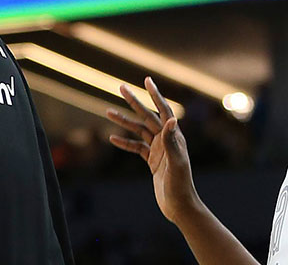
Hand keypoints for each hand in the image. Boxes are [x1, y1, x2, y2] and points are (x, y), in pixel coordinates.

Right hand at [106, 77, 198, 223]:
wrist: (179, 206)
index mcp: (174, 136)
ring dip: (124, 121)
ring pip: (139, 131)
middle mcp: (166, 140)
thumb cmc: (181, 185)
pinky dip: (124, 142)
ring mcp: (158, 150)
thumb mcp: (176, 163)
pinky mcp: (152, 161)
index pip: (164, 110)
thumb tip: (172, 119)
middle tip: (120, 87)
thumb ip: (172, 141)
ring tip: (107, 111)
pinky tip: (112, 138)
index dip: (155, 95)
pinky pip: (136, 148)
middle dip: (134, 101)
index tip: (147, 80)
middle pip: (147, 116)